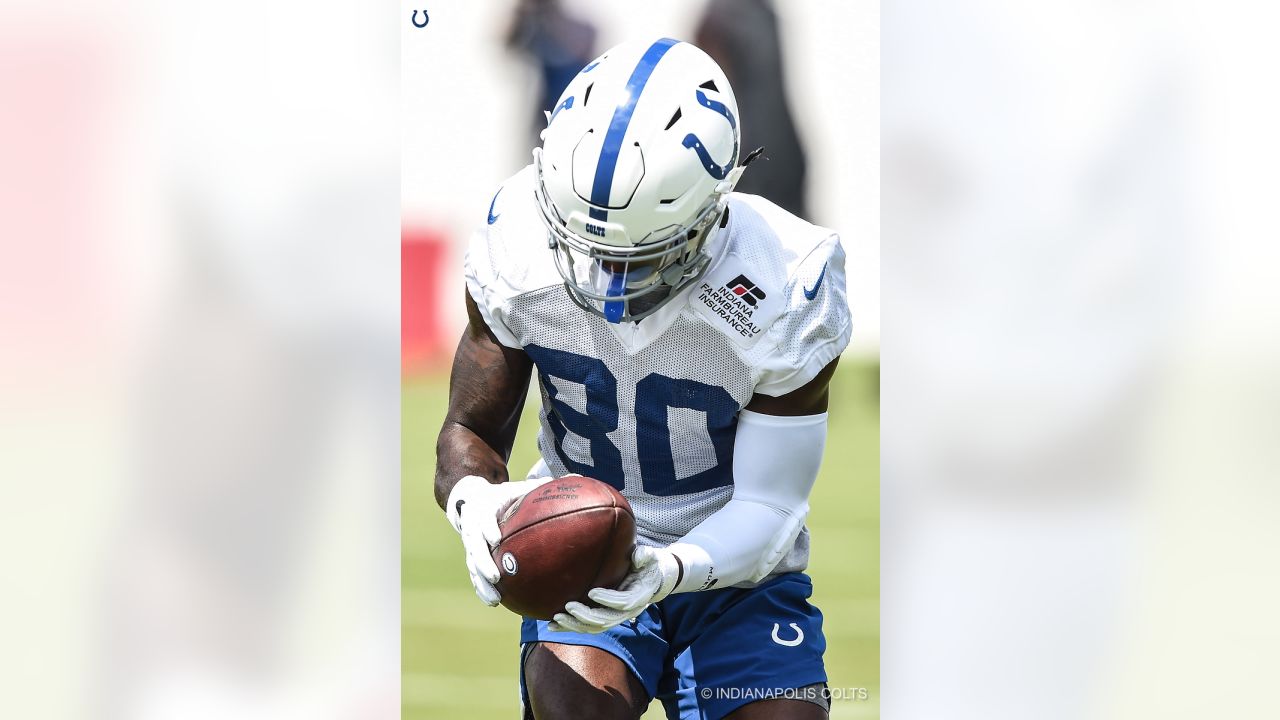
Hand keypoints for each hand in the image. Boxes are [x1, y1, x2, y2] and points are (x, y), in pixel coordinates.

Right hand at [446, 475, 552, 605]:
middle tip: (496, 576)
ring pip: (472, 566)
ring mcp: (470, 545)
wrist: (472, 500)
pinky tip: (495, 602)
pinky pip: (474, 575)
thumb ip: (543, 486)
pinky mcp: (472, 557)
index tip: (496, 539)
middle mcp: (473, 528)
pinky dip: (482, 588)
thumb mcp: (518, 487)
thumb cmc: (503, 495)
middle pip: (474, 548)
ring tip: (496, 598)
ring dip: (482, 583)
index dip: (487, 528)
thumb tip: (579, 478)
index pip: (483, 519)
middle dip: (484, 563)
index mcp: (483, 509)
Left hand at [550, 545, 682, 633]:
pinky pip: (586, 627)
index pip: (623, 602)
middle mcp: (627, 612)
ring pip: (594, 628)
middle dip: (585, 615)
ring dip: (574, 625)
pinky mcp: (604, 618)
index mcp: (638, 597)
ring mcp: (615, 617)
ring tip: (556, 618)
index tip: (592, 592)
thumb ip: (645, 556)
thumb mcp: (650, 558)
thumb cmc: (647, 565)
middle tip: (568, 606)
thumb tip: (638, 555)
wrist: (651, 580)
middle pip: (605, 620)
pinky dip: (570, 627)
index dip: (608, 599)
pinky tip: (552, 625)